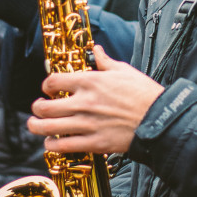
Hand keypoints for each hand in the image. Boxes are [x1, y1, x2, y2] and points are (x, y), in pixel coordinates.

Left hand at [27, 45, 163, 153]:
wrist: (159, 119)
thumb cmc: (144, 94)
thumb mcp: (124, 70)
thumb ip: (105, 61)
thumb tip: (97, 49)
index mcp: (90, 82)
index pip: (53, 81)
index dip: (46, 85)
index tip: (48, 89)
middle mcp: (83, 103)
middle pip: (44, 107)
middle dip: (37, 108)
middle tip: (38, 108)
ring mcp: (86, 124)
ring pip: (47, 128)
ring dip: (37, 127)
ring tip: (36, 125)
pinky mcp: (93, 143)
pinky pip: (62, 146)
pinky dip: (52, 145)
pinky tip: (52, 143)